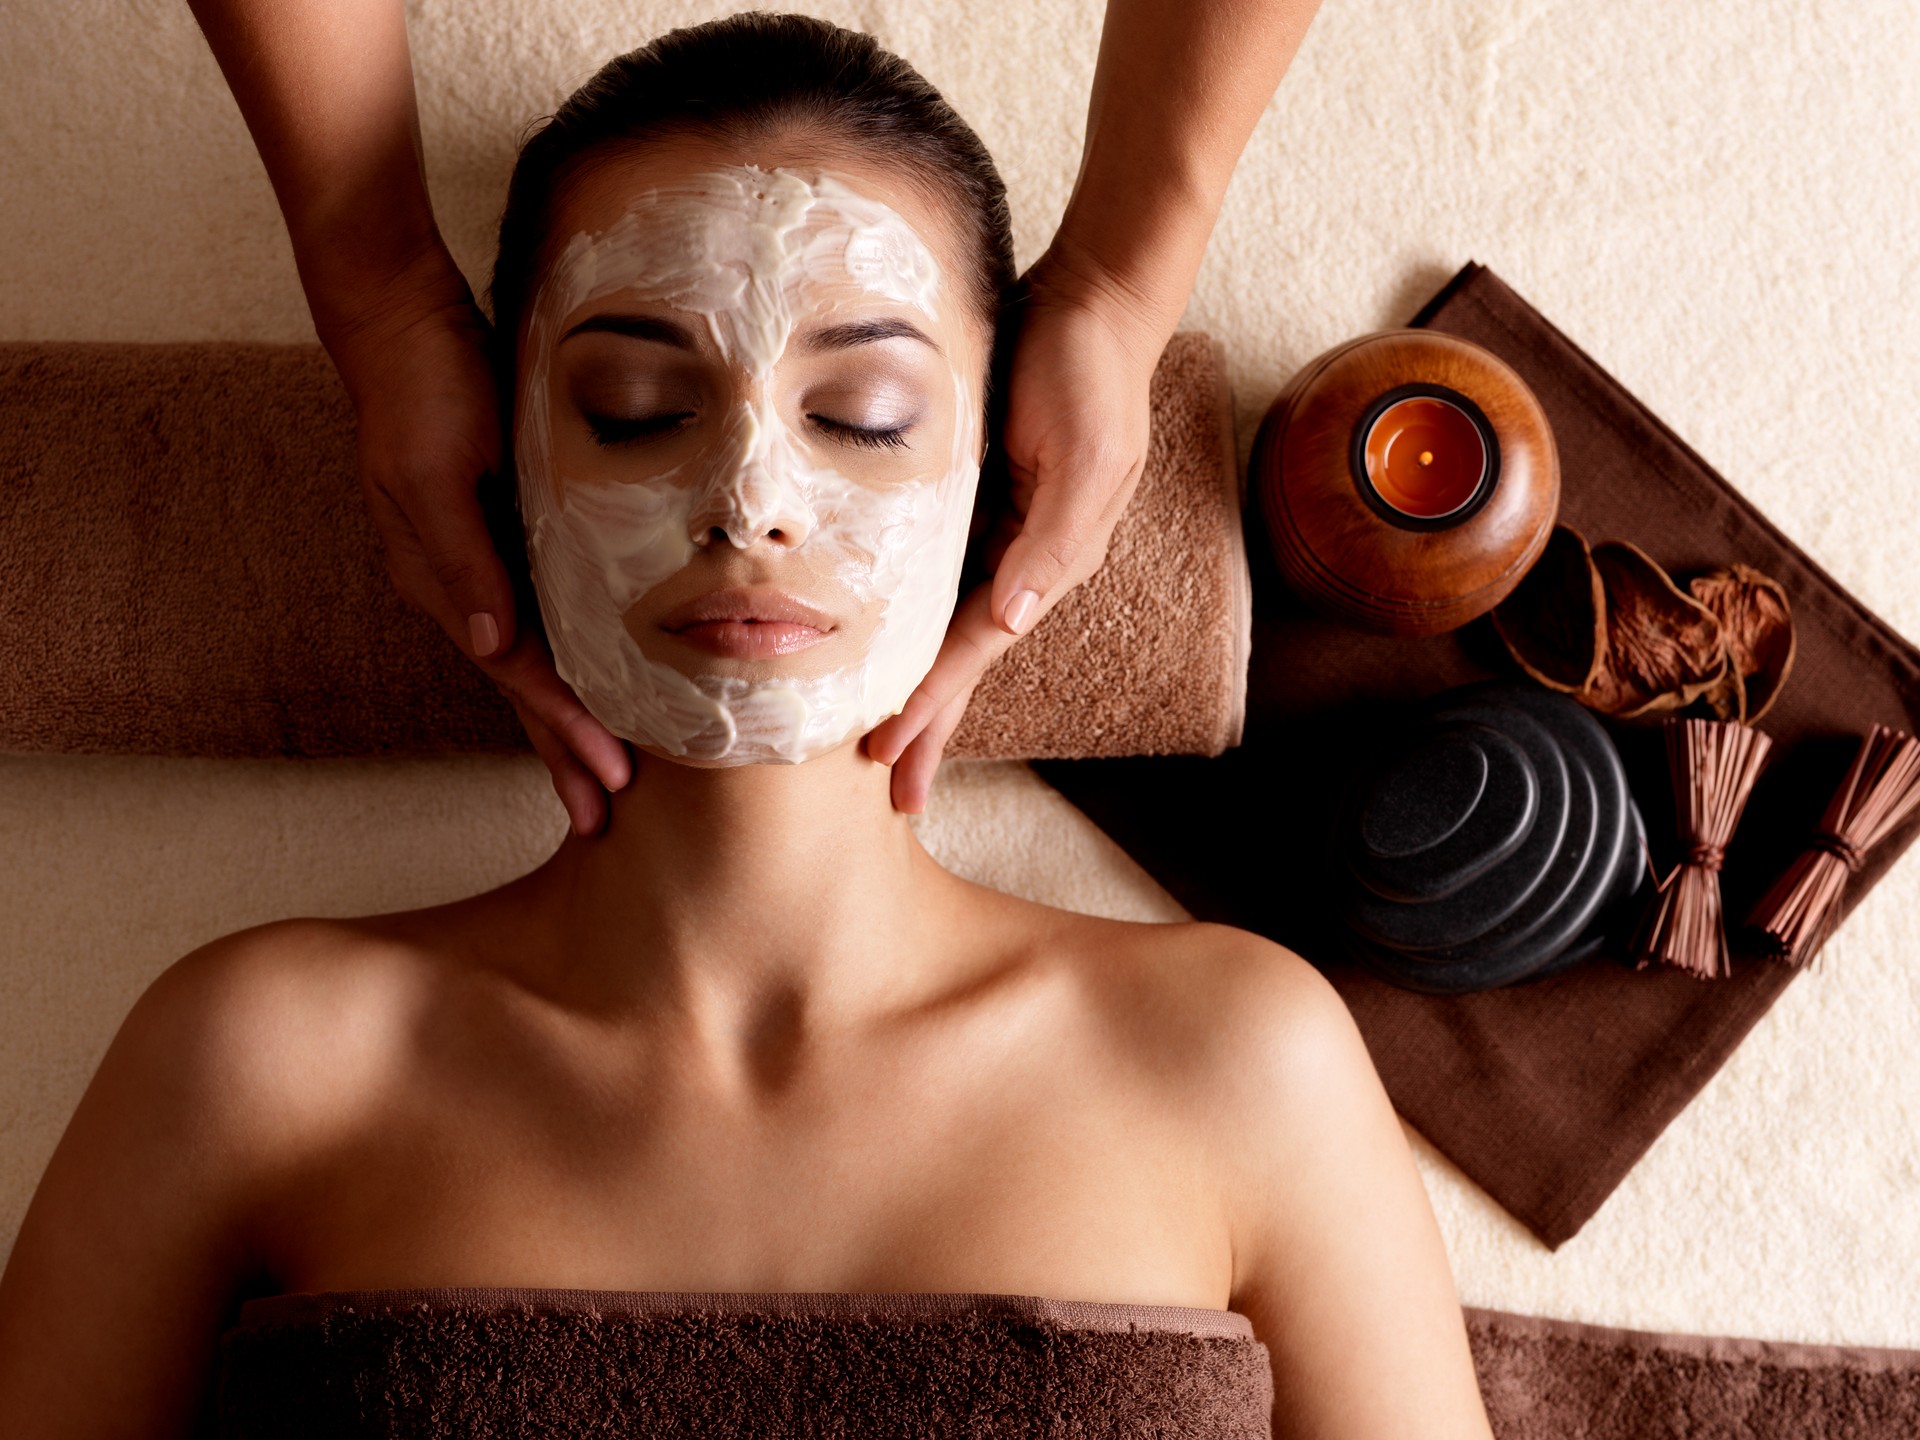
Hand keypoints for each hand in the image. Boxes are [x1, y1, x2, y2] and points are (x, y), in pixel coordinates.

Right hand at [327, 268, 630, 833]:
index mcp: (443, 580)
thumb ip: (463, 560)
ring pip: (530, 662)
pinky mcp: (499, 534)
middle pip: (521, 689)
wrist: (400, 318)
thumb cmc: (423, 386)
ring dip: (564, 720)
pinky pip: (538, 617)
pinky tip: (592, 681)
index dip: (564, 728)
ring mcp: (476, 562)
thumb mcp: (437, 470)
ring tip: (599, 775)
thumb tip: (489, 648)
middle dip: (560, 754)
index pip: (518, 674)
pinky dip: (565, 661)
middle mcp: (458, 585)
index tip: (609, 779)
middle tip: (601, 817)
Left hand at [864, 253, 1164, 811]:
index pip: (976, 648)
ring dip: (918, 688)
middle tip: (891, 793)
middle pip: (964, 659)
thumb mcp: (1083, 453)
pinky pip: (937, 578)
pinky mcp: (974, 501)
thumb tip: (1013, 620)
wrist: (1091, 300)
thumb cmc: (1087, 369)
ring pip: (946, 629)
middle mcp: (1023, 558)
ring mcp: (1000, 533)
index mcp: (1049, 558)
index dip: (931, 704)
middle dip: (930, 727)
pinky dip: (910, 625)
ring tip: (882, 746)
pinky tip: (886, 651)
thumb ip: (1052, 538)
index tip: (887, 756)